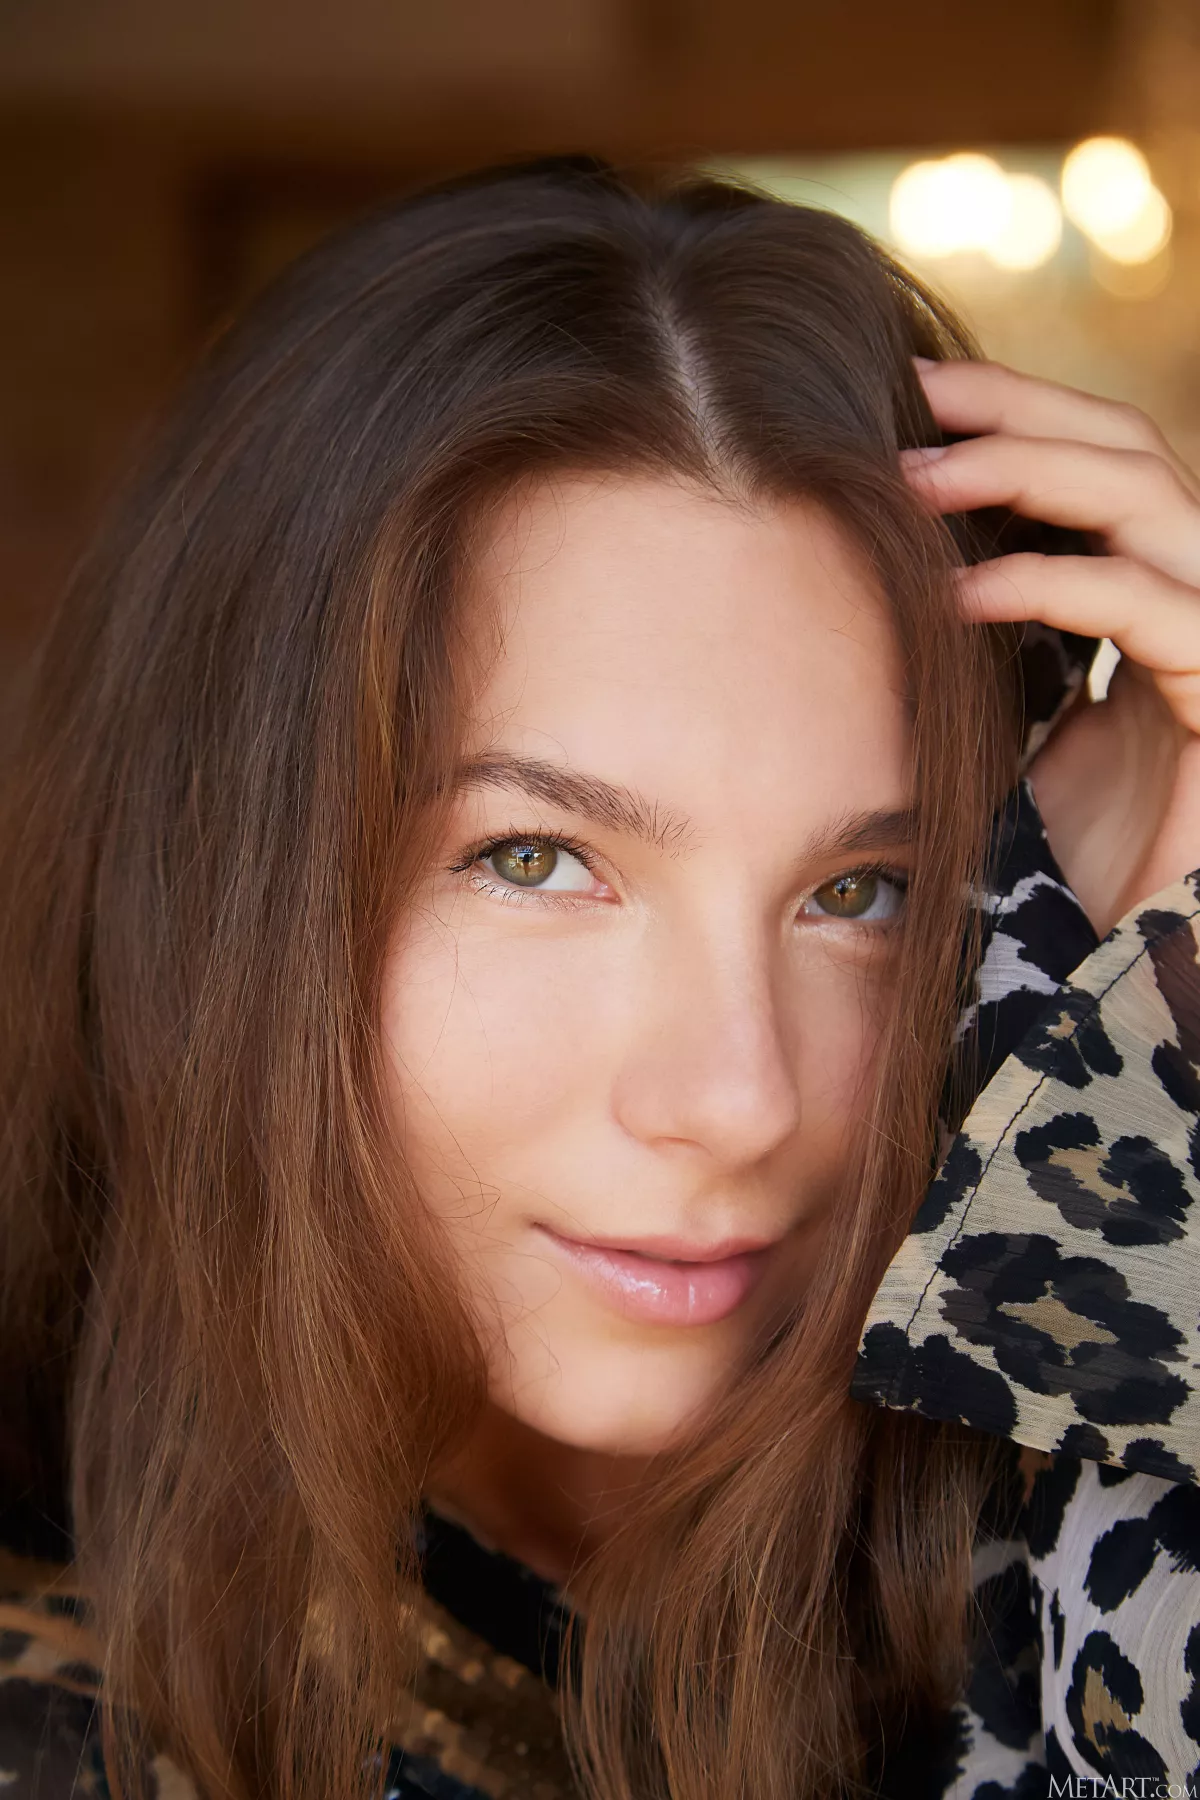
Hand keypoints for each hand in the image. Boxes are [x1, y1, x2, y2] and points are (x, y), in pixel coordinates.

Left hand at [902, 360, 1199, 937]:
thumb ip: (991, 647)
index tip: (910, 390)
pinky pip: (1151, 610)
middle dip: (1020, 409)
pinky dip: (1054, 586)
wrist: (1126, 975)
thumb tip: (893, 576)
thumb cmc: (1062, 867)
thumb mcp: (1012, 729)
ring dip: (1030, 471)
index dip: (1018, 414)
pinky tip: (960, 595)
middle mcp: (1199, 603)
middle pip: (1133, 451)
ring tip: (915, 475)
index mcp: (1153, 598)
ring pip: (1153, 502)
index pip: (1102, 466)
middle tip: (911, 391)